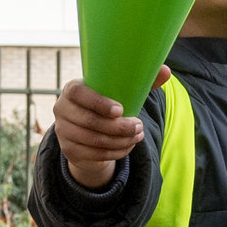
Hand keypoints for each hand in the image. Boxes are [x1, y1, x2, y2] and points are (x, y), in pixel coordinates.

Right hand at [53, 71, 162, 190]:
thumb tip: (165, 71)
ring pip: (93, 140)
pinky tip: (127, 146)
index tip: (120, 110)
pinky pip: (94, 154)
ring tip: (137, 136)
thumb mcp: (121, 91)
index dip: (98, 103)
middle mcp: (61, 109)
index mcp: (72, 89)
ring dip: (120, 141)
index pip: (78, 94)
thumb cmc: (107, 103)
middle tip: (139, 126)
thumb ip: (142, 80)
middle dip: (118, 127)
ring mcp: (62, 131)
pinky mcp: (68, 150)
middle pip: (89, 121)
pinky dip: (115, 153)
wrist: (89, 130)